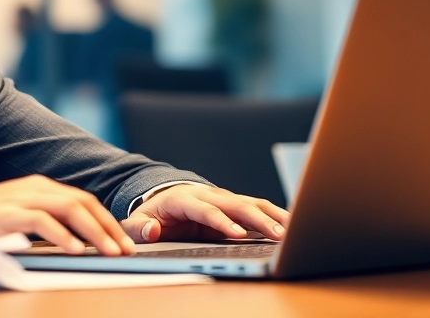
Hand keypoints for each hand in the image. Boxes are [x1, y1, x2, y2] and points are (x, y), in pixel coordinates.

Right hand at [0, 175, 136, 255]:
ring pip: (69, 209)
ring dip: (94, 232)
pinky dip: (62, 235)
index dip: (106, 221)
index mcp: (37, 188)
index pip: (82, 201)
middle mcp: (32, 187)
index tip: (123, 242)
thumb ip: (40, 226)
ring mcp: (18, 198)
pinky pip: (41, 221)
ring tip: (110, 252)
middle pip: (82, 202)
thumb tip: (73, 244)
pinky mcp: (4, 213)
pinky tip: (75, 249)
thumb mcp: (13, 222)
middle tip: (126, 250)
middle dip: (109, 227)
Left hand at [122, 184, 289, 243]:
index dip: (221, 222)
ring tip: (291, 230)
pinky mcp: (235, 205)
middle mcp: (208, 194)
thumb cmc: (153, 215)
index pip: (205, 210)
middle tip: (277, 235)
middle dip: (258, 220)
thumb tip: (152, 231)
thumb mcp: (138, 222)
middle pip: (236, 205)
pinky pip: (257, 208)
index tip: (237, 235)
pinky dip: (275, 215)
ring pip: (252, 203)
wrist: (164, 199)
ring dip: (272, 216)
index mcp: (184, 199)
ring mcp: (224, 198)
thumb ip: (139, 228)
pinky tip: (292, 225)